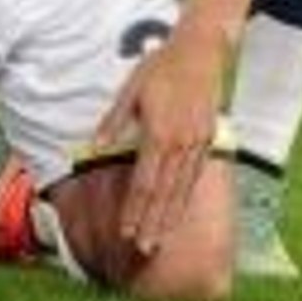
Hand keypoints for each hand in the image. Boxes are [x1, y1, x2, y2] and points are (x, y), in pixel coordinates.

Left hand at [92, 26, 226, 254]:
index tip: (126, 230)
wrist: (200, 52)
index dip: (134, 209)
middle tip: (143, 248)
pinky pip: (194, 177)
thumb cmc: (160, 68)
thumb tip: (93, 148)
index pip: (144, 182)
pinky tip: (177, 211)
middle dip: (152, 223)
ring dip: (169, 217)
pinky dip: (185, 199)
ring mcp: (197, 144)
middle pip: (164, 193)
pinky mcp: (208, 140)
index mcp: (158, 133)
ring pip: (182, 190)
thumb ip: (114, 123)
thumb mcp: (130, 91)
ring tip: (159, 239)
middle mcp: (180, 145)